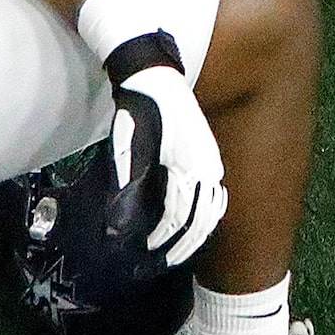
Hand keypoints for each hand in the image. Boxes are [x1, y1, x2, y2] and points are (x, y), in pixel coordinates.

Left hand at [106, 48, 225, 266]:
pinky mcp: (209, 152)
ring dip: (199, 230)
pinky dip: (209, 211)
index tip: (150, 250)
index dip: (165, 237)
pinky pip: (215, 192)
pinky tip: (200, 220)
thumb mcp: (126, 144)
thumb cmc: (138, 108)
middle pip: (202, 216)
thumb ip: (127, 183)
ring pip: (213, 206)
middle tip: (168, 260)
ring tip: (184, 248)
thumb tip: (119, 222)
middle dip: (185, 242)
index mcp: (188, 164)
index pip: (180, 214)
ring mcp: (211, 157)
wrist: (153, 74)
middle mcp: (207, 164)